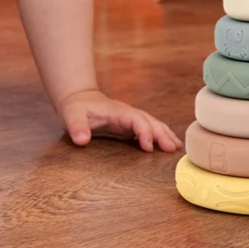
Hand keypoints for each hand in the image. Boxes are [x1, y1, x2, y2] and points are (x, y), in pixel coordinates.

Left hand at [57, 90, 182, 152]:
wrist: (79, 99)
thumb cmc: (76, 107)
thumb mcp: (72, 115)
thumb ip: (77, 127)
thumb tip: (82, 140)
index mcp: (119, 112)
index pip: (137, 120)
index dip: (145, 132)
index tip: (149, 147)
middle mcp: (128, 114)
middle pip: (150, 122)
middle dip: (162, 134)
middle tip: (173, 148)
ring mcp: (130, 120)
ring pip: (152, 124)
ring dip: (165, 134)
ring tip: (177, 146)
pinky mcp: (128, 126)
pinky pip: (147, 130)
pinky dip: (159, 136)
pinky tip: (166, 144)